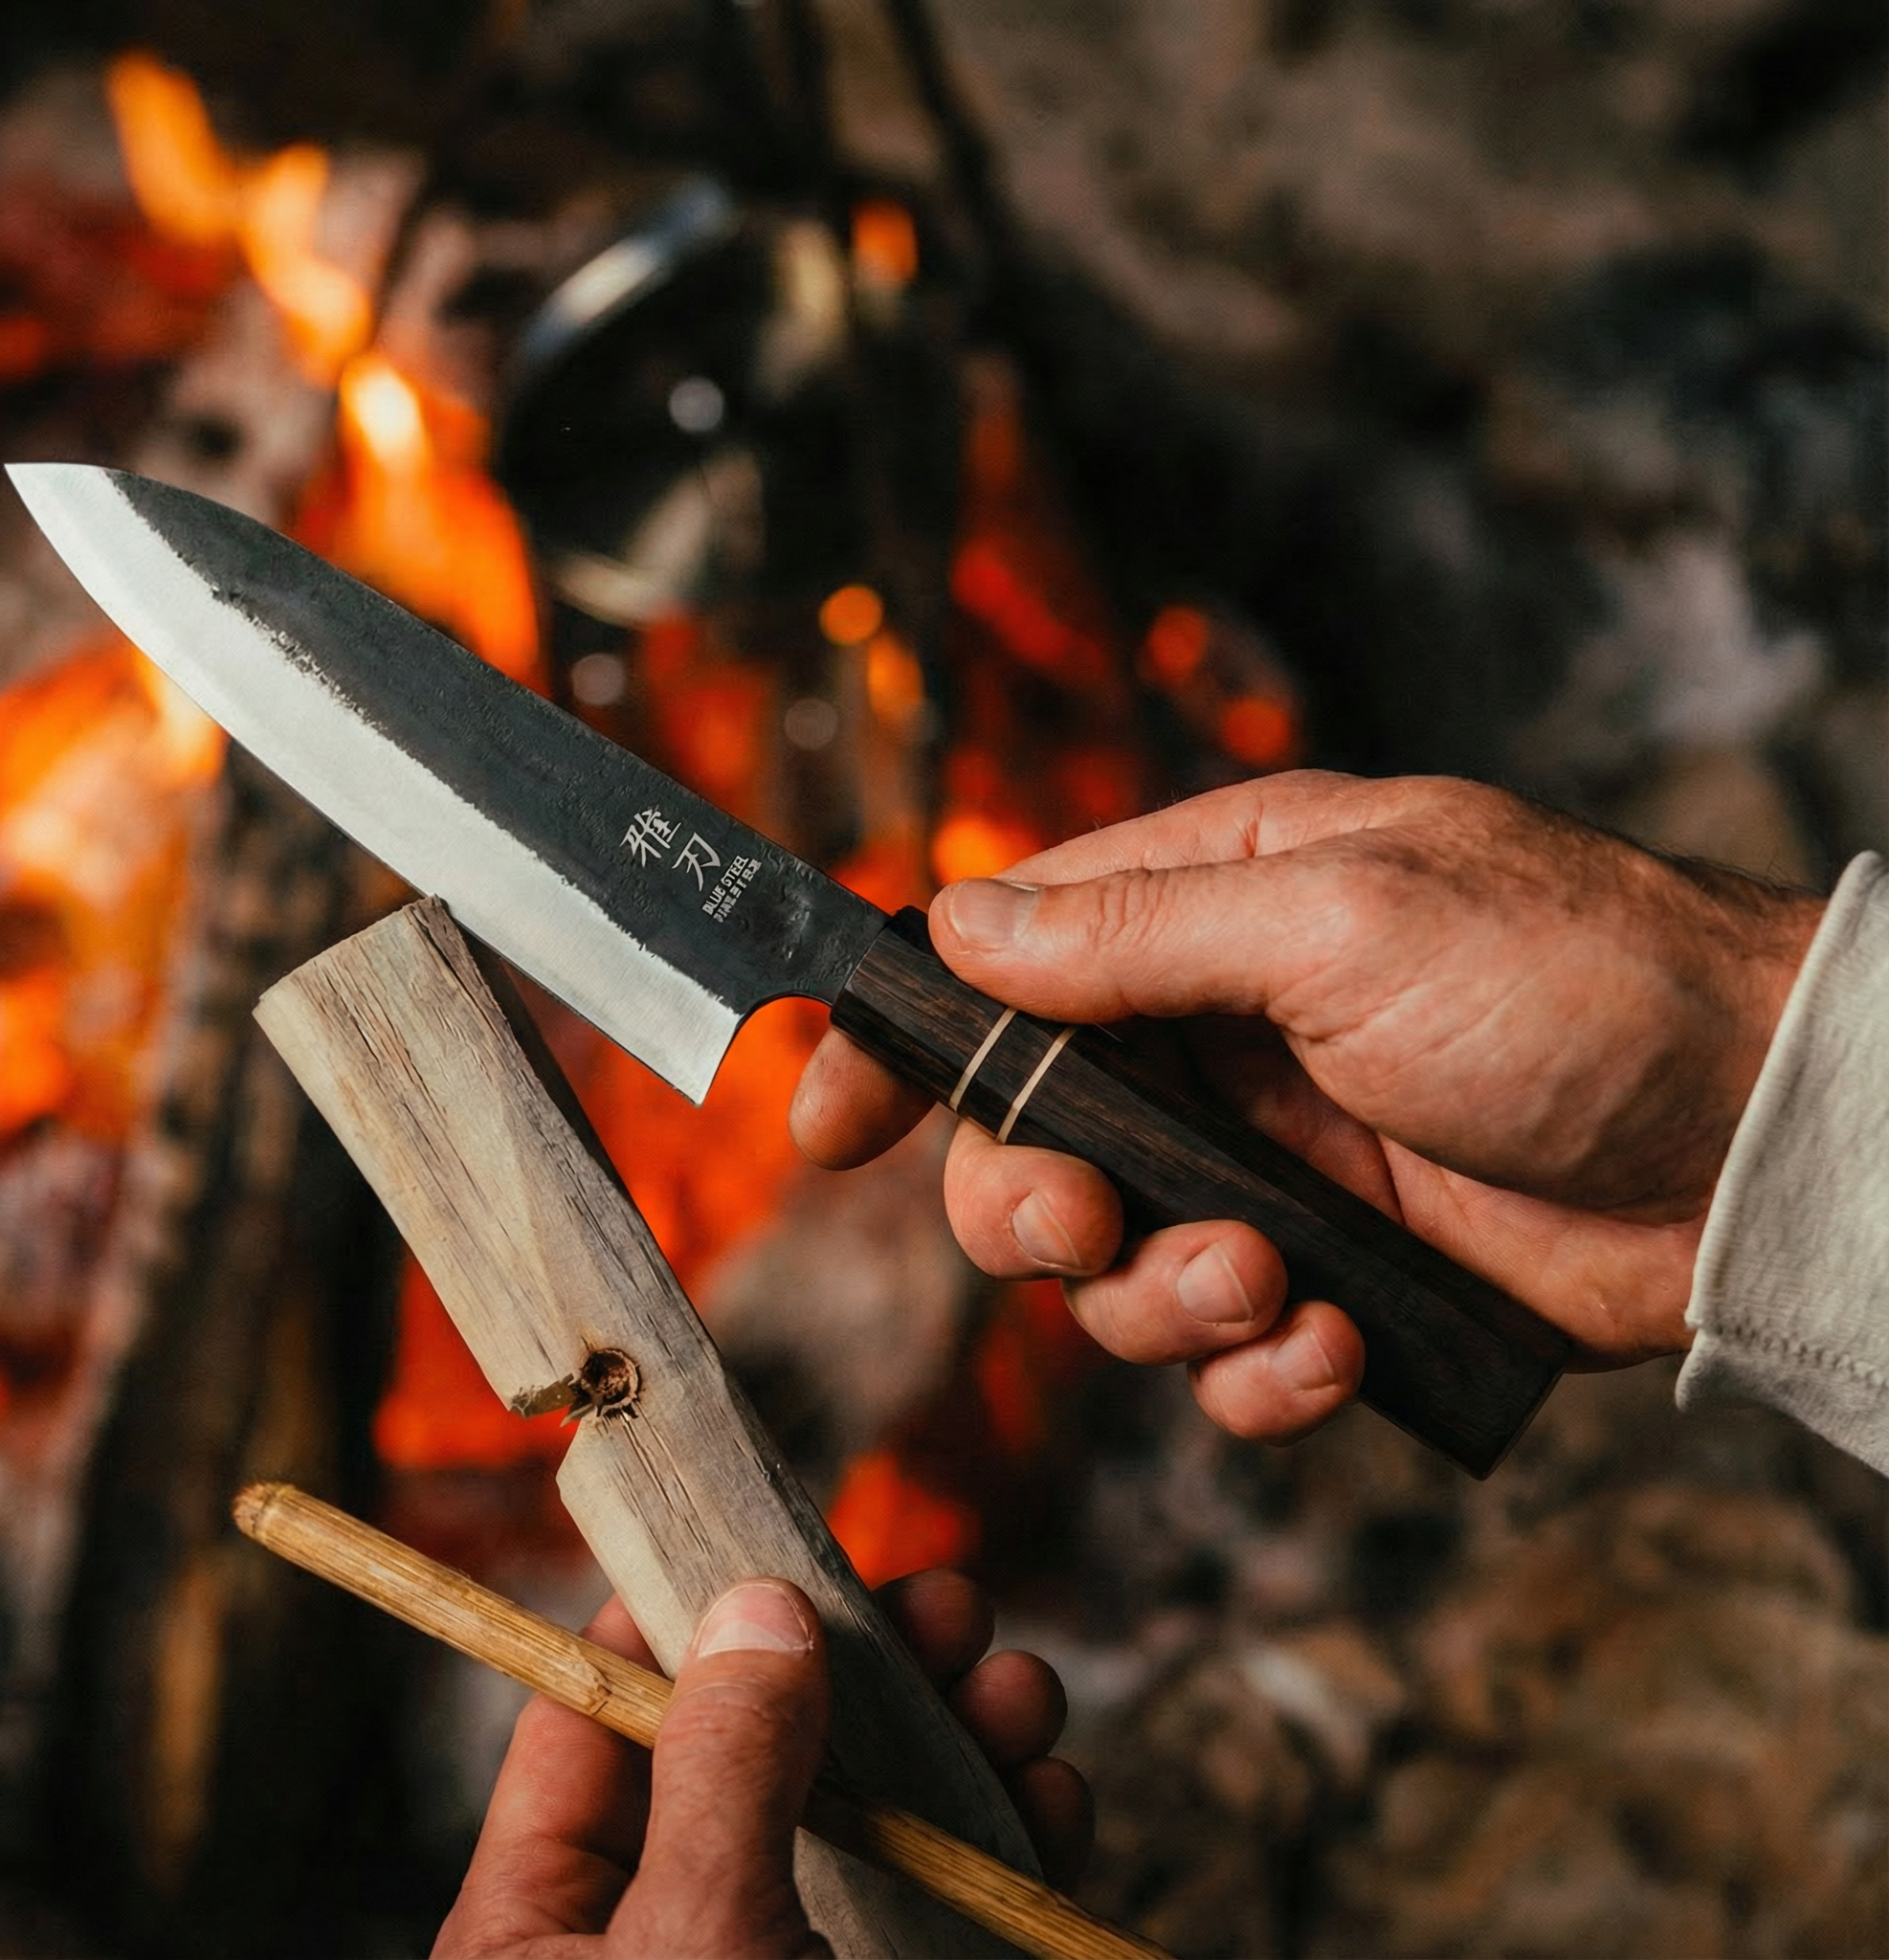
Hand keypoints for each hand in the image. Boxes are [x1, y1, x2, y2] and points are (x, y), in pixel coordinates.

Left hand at [432, 1571, 1088, 1956]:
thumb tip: (755, 1606)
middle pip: (755, 1751)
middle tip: (946, 1600)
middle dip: (858, 1664)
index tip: (772, 1531)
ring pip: (865, 1816)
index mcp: (546, 1926)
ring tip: (1019, 1686)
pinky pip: (938, 1898)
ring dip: (955, 1738)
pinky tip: (1050, 1794)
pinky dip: (1000, 1836)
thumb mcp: (688, 1958)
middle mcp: (666, 1939)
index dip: (678, 1612)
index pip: (591, 1720)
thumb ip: (723, 1775)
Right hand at [791, 772, 1823, 1444]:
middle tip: (1094, 1229)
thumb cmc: (1571, 979)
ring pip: (1111, 1270)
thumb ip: (1136, 931)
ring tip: (1278, 1286)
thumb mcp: (1339, 916)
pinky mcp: (1330, 1277)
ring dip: (1167, 1302)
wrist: (1750, 1137)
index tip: (825, 1126)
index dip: (898, 1044)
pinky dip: (1259, 1378)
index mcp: (1206, 909)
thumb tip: (963, 925)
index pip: (995, 964)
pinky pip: (1222, 1359)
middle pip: (1023, 1142)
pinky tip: (1340, 1342)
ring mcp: (1269, 1165)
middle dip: (1035, 1207)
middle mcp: (1216, 1040)